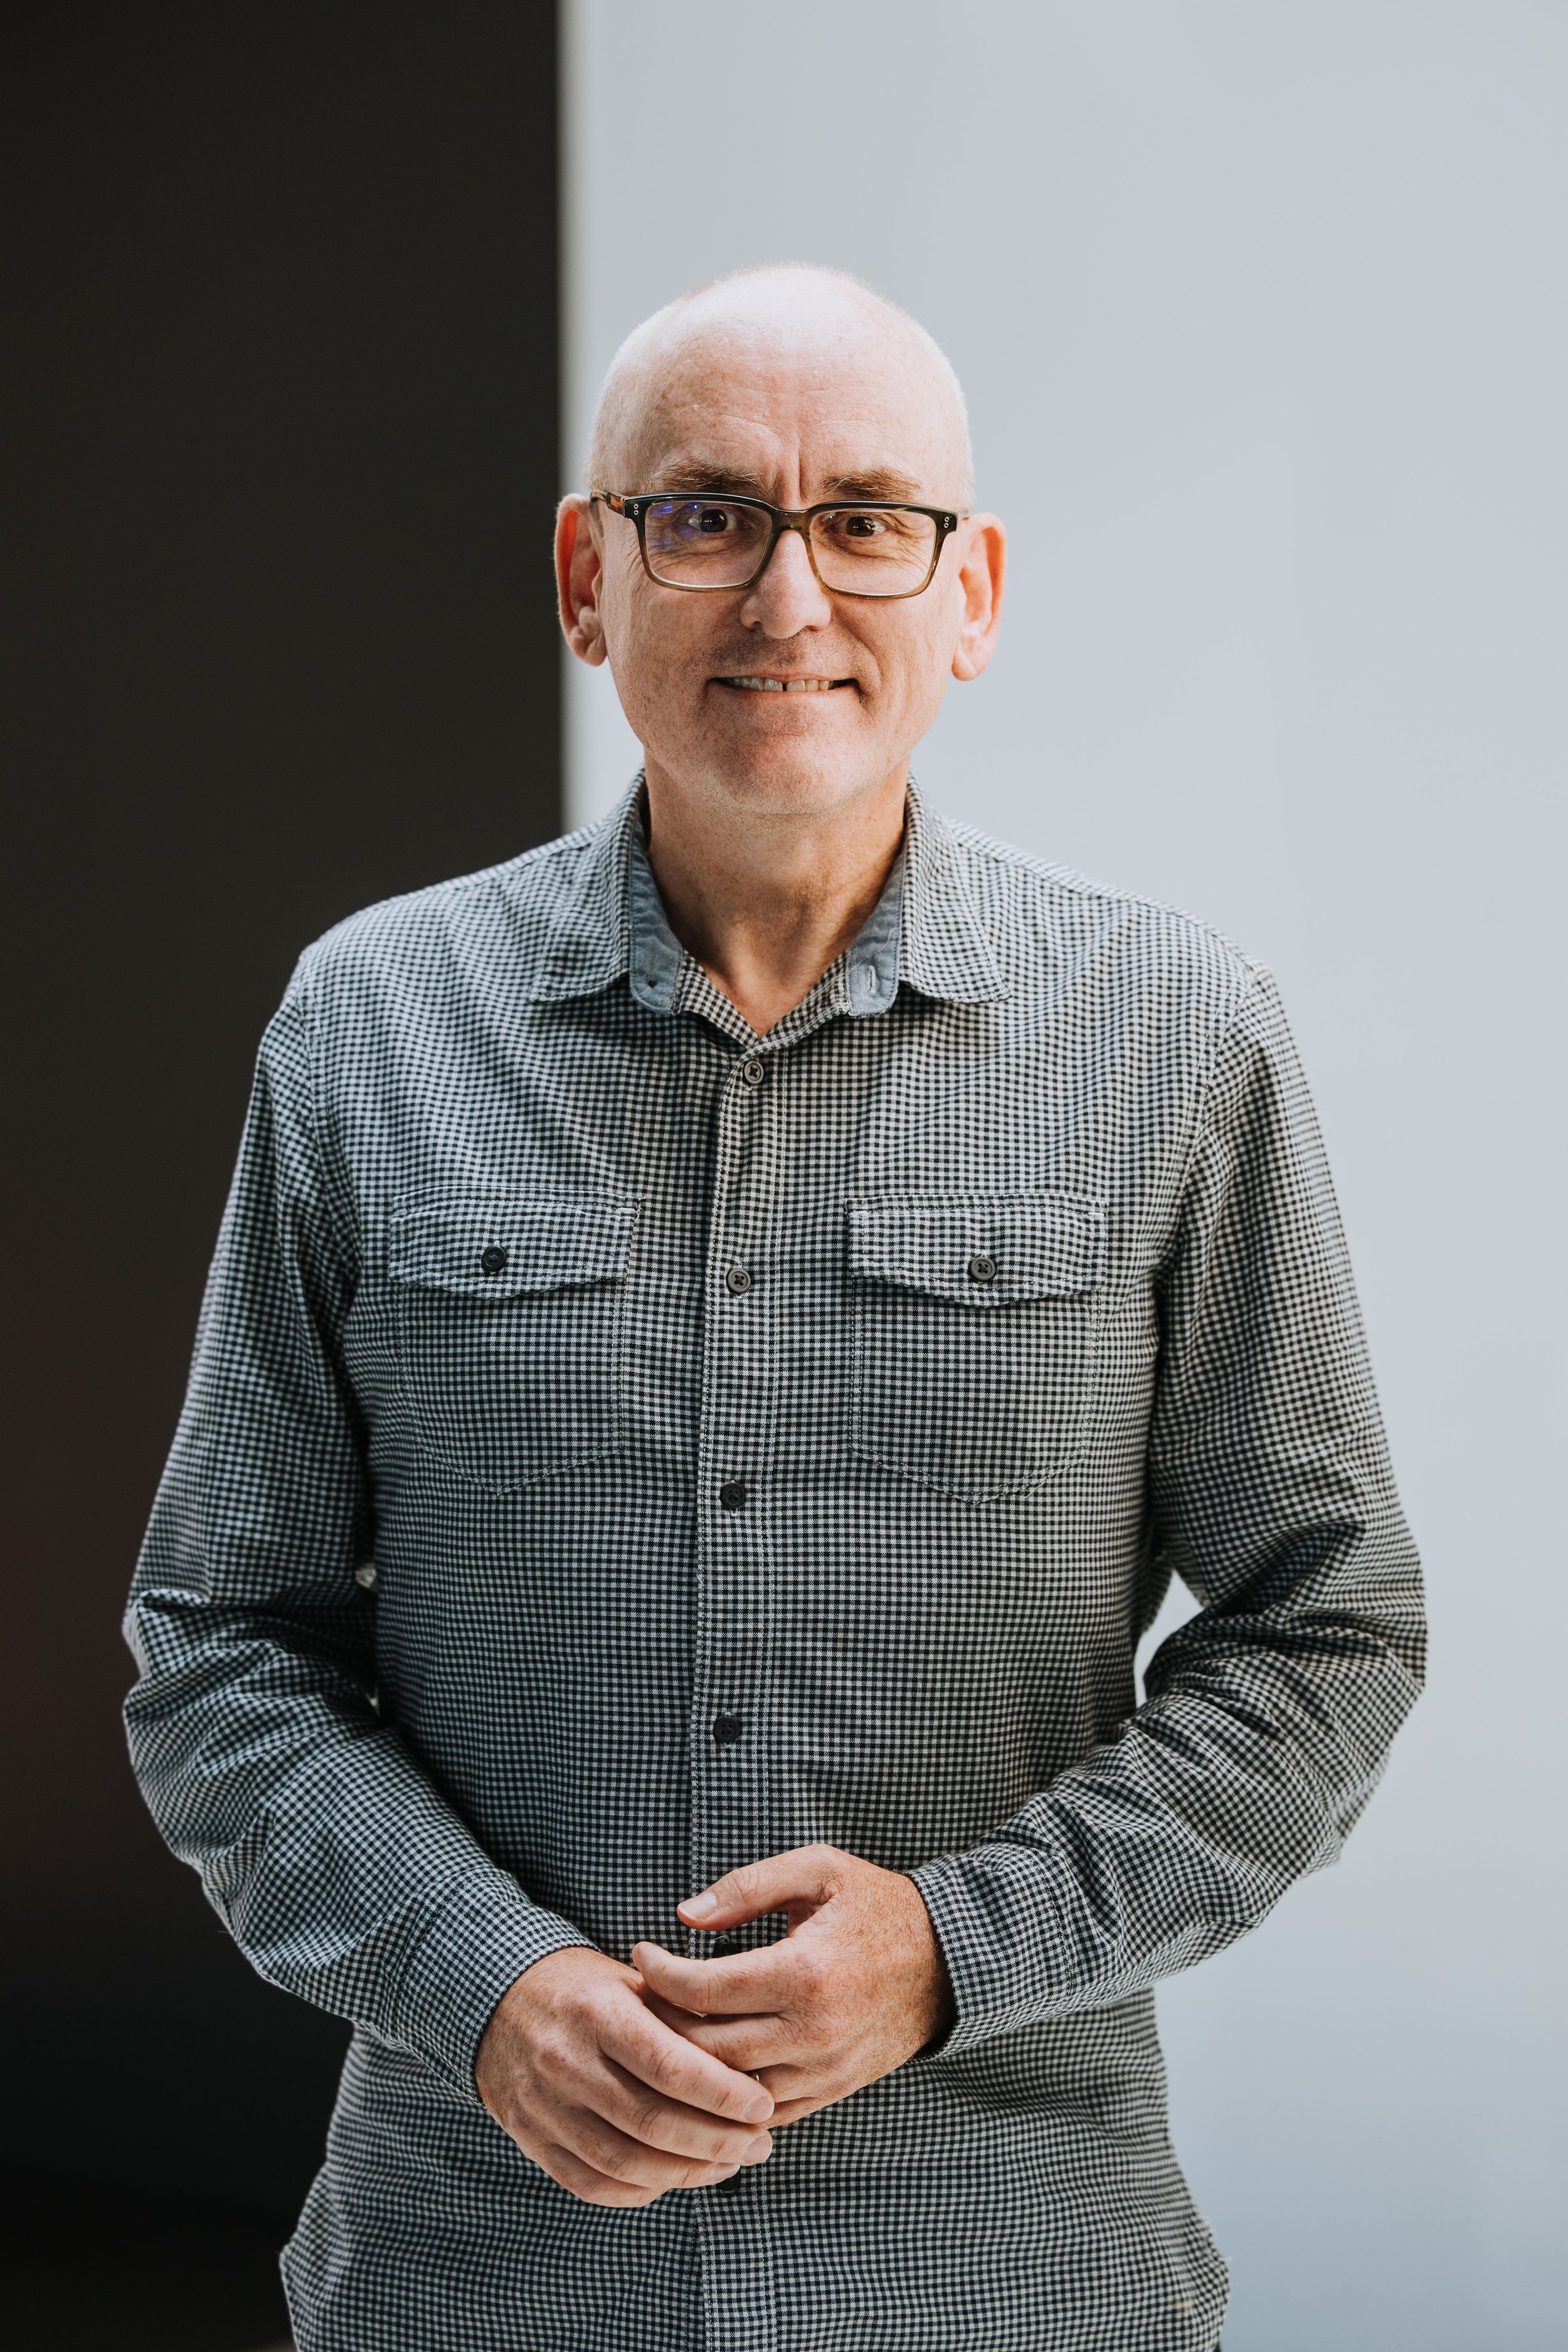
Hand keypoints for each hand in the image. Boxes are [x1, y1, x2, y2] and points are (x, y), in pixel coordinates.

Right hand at [475, 1945, 774, 2207]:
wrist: (500, 2002)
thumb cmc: (585, 1990)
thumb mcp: (633, 1981)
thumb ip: (683, 2016)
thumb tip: (749, 2057)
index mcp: (596, 2013)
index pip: (669, 2066)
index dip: (722, 2094)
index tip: (763, 2104)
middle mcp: (565, 2062)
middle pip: (652, 2122)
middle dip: (718, 2141)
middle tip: (761, 2142)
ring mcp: (544, 2107)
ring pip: (626, 2163)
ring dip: (688, 2172)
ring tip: (731, 2163)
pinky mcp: (532, 2140)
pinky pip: (593, 2184)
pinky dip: (642, 2190)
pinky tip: (677, 2177)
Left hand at [632, 1844, 953, 2126]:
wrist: (946, 1961)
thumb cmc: (876, 1906)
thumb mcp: (817, 1869)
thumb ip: (748, 1886)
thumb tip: (684, 1914)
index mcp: (806, 1972)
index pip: (704, 1989)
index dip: (659, 1973)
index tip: (640, 1954)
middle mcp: (812, 2031)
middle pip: (706, 2049)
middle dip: (660, 2024)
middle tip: (640, 1996)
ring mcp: (823, 2070)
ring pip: (729, 2088)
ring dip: (688, 2065)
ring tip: (663, 2029)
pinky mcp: (831, 2091)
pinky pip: (763, 2111)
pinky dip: (726, 2097)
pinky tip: (703, 2069)